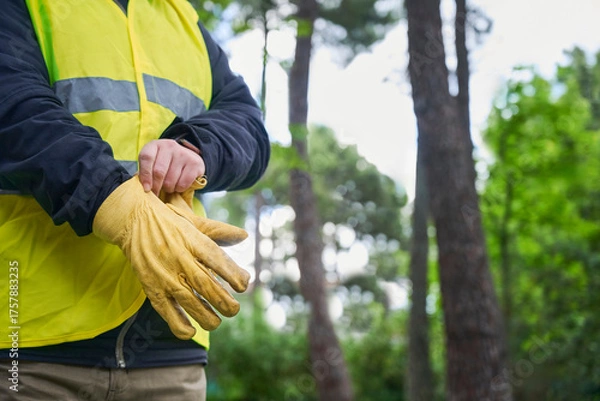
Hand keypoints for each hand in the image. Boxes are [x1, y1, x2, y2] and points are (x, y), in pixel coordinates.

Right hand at [92, 177, 249, 338]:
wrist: (134, 221)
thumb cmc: (170, 224)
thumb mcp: (195, 223)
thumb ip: (221, 232)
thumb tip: (244, 236)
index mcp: (193, 241)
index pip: (216, 259)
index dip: (232, 274)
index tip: (244, 284)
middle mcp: (180, 258)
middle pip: (205, 284)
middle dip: (224, 301)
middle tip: (234, 309)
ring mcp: (165, 275)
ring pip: (189, 301)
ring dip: (206, 316)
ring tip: (217, 322)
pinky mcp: (152, 287)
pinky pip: (166, 311)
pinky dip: (179, 324)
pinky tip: (191, 331)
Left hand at [138, 139, 204, 194]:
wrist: (187, 157)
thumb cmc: (165, 163)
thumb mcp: (152, 163)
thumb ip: (145, 172)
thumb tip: (142, 188)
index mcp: (155, 145)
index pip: (146, 158)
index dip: (145, 175)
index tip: (146, 189)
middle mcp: (169, 146)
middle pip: (159, 172)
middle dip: (156, 187)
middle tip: (155, 193)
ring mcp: (183, 153)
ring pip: (170, 180)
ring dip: (168, 189)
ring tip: (168, 186)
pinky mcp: (194, 163)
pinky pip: (183, 184)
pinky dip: (179, 189)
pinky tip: (178, 184)